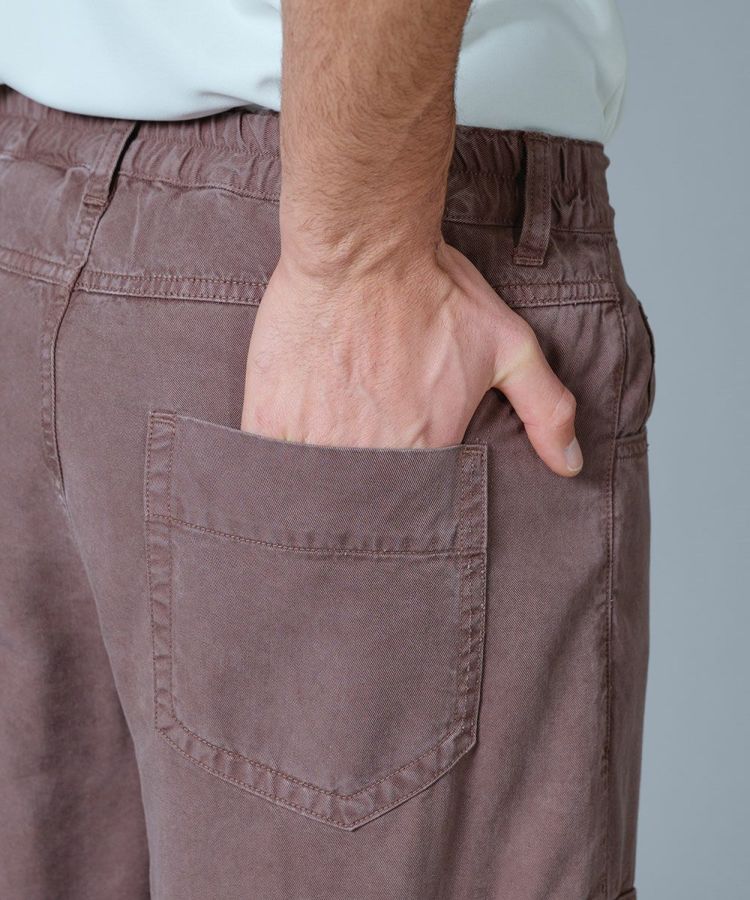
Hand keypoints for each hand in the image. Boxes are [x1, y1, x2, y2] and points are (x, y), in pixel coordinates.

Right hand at [242, 239, 582, 475]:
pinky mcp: (271, 421)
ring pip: (315, 496)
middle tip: (359, 481)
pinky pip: (272, 471)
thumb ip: (546, 408)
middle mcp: (370, 454)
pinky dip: (278, 475)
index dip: (410, 500)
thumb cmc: (433, 289)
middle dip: (363, 504)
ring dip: (319, 495)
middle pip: (364, 507)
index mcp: (426, 447)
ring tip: (323, 478)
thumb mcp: (509, 344)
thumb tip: (570, 465)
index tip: (402, 488)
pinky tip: (285, 467)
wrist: (362, 245)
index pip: (419, 508)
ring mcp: (315, 441)